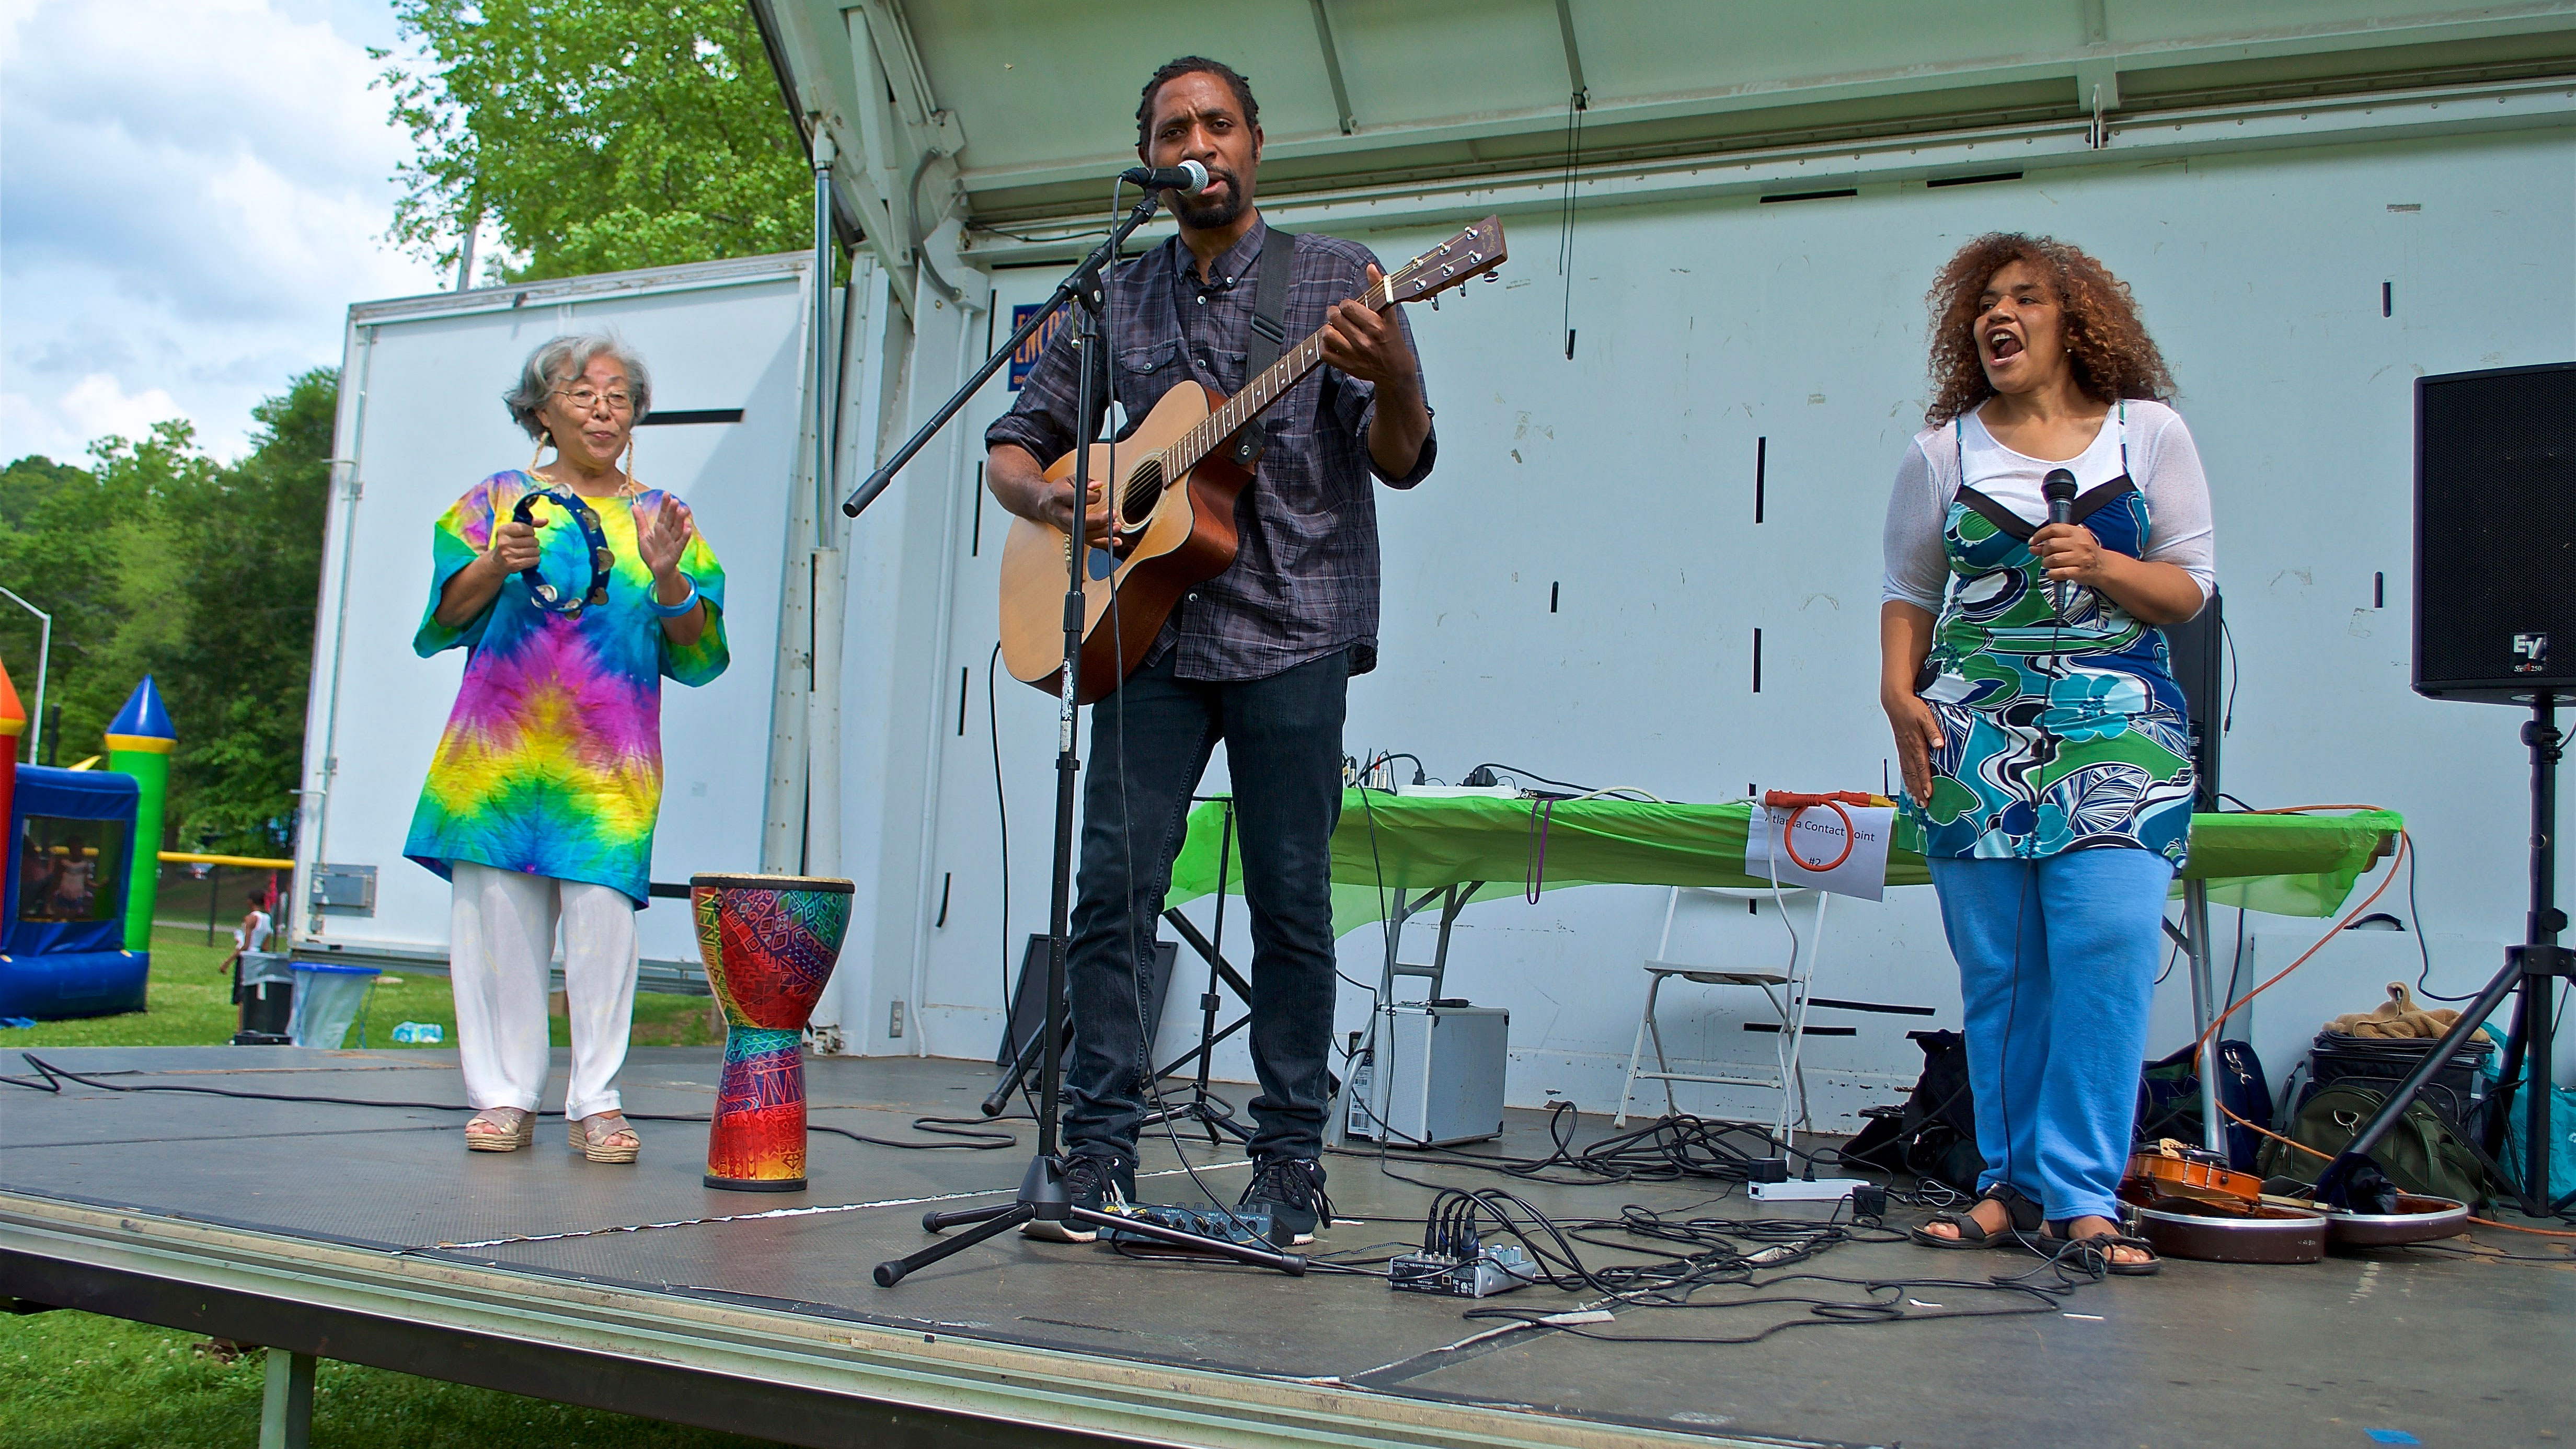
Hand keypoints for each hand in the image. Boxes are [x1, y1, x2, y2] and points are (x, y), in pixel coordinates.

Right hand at [485, 518, 540, 574]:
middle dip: (534, 542)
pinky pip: (534, 560)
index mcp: (503, 531)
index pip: (523, 528)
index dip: (530, 531)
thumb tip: (545, 520)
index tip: (529, 534)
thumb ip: (531, 524)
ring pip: (535, 550)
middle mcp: (504, 542)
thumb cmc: (509, 543)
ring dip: (536, 551)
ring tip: (529, 551)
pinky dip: (535, 559)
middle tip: (529, 544)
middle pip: (532, 540)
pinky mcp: (514, 564)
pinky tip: (530, 558)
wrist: (497, 562)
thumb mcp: (514, 531)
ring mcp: (508, 554)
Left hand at [633, 494, 693, 581]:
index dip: (665, 504)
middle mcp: (668, 533)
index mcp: (660, 528)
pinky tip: (688, 528)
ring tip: (683, 510)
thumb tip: (634, 505)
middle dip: (673, 510)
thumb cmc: (652, 553)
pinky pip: (681, 543)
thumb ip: (640, 520)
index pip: (663, 514)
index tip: (667, 494)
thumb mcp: (643, 535)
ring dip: (681, 520)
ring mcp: (673, 542)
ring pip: (678, 529)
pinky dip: (685, 536)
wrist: (656, 570)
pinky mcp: (676, 552)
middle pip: (671, 520)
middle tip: (675, 500)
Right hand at [1037, 476, 1114, 545]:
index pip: (1076, 499)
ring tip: (1116, 526)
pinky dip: (1103, 543)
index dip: (1090, 497)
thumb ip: (1085, 481)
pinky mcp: (1073, 535)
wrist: (1043, 504)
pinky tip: (1115, 541)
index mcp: (1059, 497)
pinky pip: (1088, 542)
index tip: (1098, 494)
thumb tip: (1098, 485)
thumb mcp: (1069, 480)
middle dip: (1098, 520)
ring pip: (1085, 535)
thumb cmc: (1058, 491)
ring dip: (1103, 532)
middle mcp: (1061, 515)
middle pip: (1079, 522)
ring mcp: (1067, 527)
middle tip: (1112, 514)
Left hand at [1318, 266, 1416, 390]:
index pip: (1348, 306)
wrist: (1396, 370)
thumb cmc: (1392, 340)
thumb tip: (1371, 267)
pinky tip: (1334, 342)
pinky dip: (1325, 346)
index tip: (1350, 308)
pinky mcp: (1347, 366)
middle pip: (1335, 318)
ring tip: (1336, 329)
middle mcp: (1365, 340)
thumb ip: (1379, 289)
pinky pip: (1325, 353)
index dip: (1346, 305)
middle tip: (1340, 316)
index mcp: (1376, 325)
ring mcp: (1355, 355)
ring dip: (1329, 329)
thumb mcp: (1389, 314)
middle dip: (1335, 314)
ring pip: (1327, 334)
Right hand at [1884, 691, 1942, 804]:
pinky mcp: (1901, 748)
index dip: (1925, 781)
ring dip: (1912, 787)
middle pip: (1913, 774)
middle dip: (1918, 790)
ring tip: (1916, 800)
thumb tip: (1939, 744)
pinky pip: (1904, 767)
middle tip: (1923, 804)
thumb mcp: (1926, 716)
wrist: (1895, 702)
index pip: (1921, 766)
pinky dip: (1907, 779)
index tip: (1928, 793)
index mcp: (1915, 743)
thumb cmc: (1911, 708)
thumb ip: (1933, 731)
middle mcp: (1908, 749)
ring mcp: (1903, 750)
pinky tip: (1909, 785)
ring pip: (1907, 773)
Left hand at [2030, 522, 2104, 585]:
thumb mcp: (2071, 543)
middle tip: (2046, 556)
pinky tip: (2052, 573)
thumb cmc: (2084, 553)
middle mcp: (2080, 544)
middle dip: (2044, 552)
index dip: (2039, 534)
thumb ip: (2052, 543)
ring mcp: (2081, 558)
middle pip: (2051, 545)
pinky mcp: (2080, 572)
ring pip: (2053, 559)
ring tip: (2050, 565)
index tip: (2032, 542)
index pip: (2054, 529)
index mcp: (2077, 532)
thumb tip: (2032, 547)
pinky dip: (2052, 574)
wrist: (2103, 567)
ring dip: (2046, 563)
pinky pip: (2059, 573)